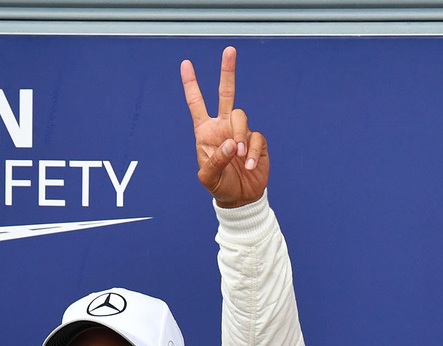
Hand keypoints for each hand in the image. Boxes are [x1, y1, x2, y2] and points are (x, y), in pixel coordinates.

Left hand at [181, 47, 268, 207]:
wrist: (240, 198)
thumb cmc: (219, 186)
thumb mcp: (208, 178)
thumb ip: (215, 160)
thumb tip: (231, 143)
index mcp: (205, 132)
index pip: (196, 104)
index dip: (191, 85)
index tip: (186, 64)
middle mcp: (223, 127)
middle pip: (226, 93)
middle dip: (227, 71)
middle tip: (229, 50)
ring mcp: (240, 132)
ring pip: (242, 117)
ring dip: (240, 137)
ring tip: (239, 158)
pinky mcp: (256, 141)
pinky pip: (255, 137)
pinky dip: (251, 153)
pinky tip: (249, 166)